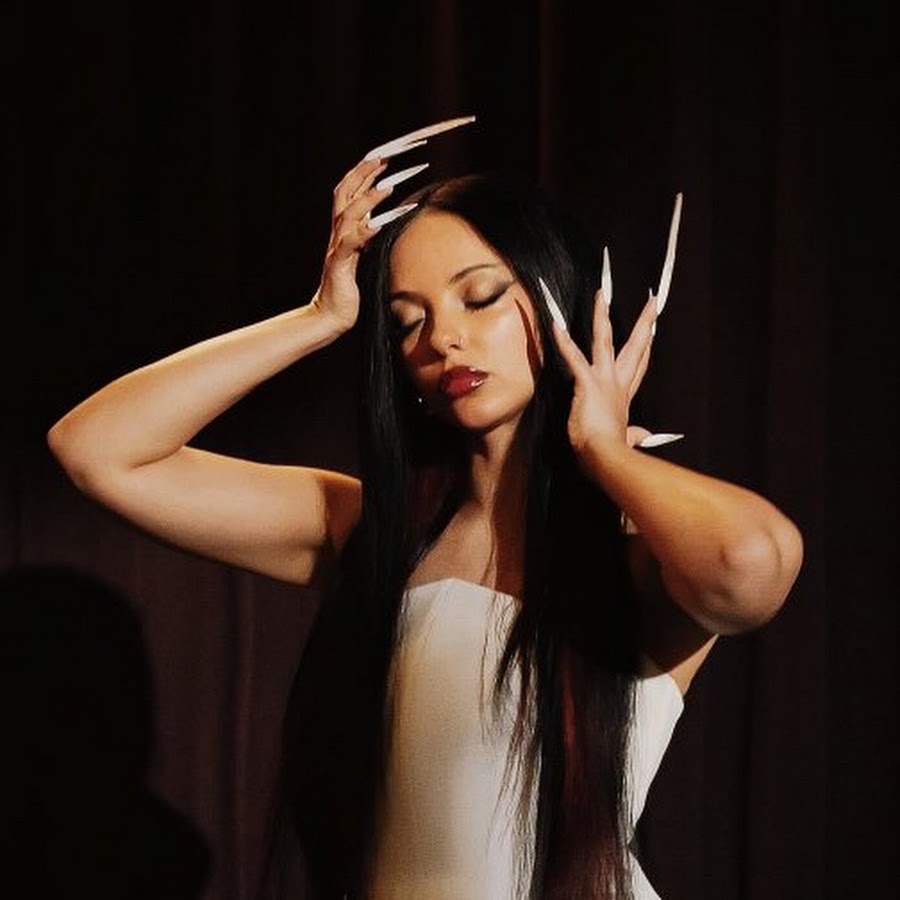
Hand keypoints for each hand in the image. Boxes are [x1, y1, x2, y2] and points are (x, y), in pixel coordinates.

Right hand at [311, 157, 394, 332]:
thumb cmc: (348, 288)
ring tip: (388, 186)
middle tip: (382, 158)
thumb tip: (381, 222)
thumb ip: (367, 238)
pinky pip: (350, 244)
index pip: (349, 193)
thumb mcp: (361, 257)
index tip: (382, 157)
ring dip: (367, 198)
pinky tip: (377, 226)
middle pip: (344, 193)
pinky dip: (363, 232)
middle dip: (362, 173)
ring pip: (347, 214)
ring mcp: (336, 248)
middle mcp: (337, 234)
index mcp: (343, 230)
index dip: (364, 173)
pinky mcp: (338, 265)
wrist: (330, 315)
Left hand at [548, 286, 658, 460]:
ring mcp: (604, 381)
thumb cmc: (610, 453)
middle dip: (644, 322)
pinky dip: (564, 341)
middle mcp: (618, 384)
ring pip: (605, 341)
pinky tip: (555, 324)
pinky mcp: (588, 383)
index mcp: (625, 397)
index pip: (638, 367)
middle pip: (636, 347)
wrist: (604, 457)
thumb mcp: (625, 440)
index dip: (645, 348)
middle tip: (652, 301)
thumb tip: (645, 435)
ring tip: (601, 293)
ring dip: (601, 316)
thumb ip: (635, 435)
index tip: (651, 332)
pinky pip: (573, 357)